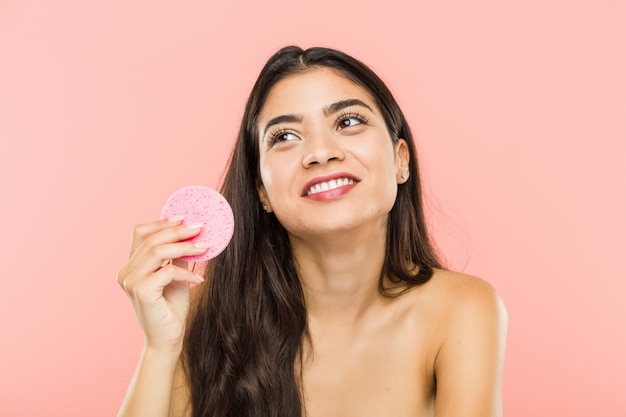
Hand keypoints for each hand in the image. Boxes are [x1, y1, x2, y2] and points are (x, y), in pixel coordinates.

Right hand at [117, 216, 207, 350]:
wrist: (167, 339)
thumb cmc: (171, 308)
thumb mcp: (176, 276)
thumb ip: (178, 256)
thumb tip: (192, 232)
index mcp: (131, 266)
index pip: (140, 233)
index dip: (161, 222)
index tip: (183, 217)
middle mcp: (126, 272)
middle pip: (150, 239)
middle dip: (178, 231)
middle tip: (200, 227)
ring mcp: (130, 281)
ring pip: (158, 251)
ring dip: (184, 247)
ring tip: (204, 247)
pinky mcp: (141, 291)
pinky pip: (167, 271)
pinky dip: (185, 272)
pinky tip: (198, 280)